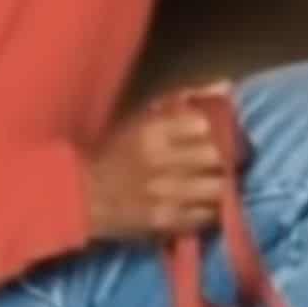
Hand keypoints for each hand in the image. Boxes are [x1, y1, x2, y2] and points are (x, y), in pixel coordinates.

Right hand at [84, 80, 235, 241]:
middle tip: (227, 163)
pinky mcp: (168, 221)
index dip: (218, 132)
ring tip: (215, 185)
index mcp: (151, 131)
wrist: (80, 195)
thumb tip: (226, 86)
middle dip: (226, 160)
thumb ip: (181, 103)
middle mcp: (161, 161)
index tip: (221, 137)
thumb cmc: (112, 153)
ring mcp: (166, 193)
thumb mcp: (139, 119)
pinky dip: (210, 211)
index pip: (204, 125)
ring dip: (221, 186)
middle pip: (217, 157)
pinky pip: (207, 216)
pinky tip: (202, 205)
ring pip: (218, 188)